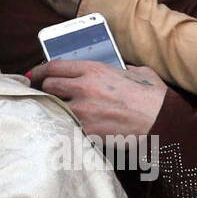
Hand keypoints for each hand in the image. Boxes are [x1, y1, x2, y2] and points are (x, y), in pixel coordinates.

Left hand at [27, 60, 165, 137]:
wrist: (162, 123)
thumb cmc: (153, 97)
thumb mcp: (138, 73)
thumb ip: (123, 68)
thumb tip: (120, 69)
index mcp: (94, 70)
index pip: (54, 66)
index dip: (40, 70)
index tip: (34, 74)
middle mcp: (84, 88)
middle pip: (49, 86)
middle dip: (46, 90)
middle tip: (47, 94)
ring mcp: (84, 111)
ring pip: (56, 108)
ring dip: (56, 110)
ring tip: (58, 112)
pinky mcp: (88, 131)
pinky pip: (68, 127)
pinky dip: (68, 127)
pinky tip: (71, 129)